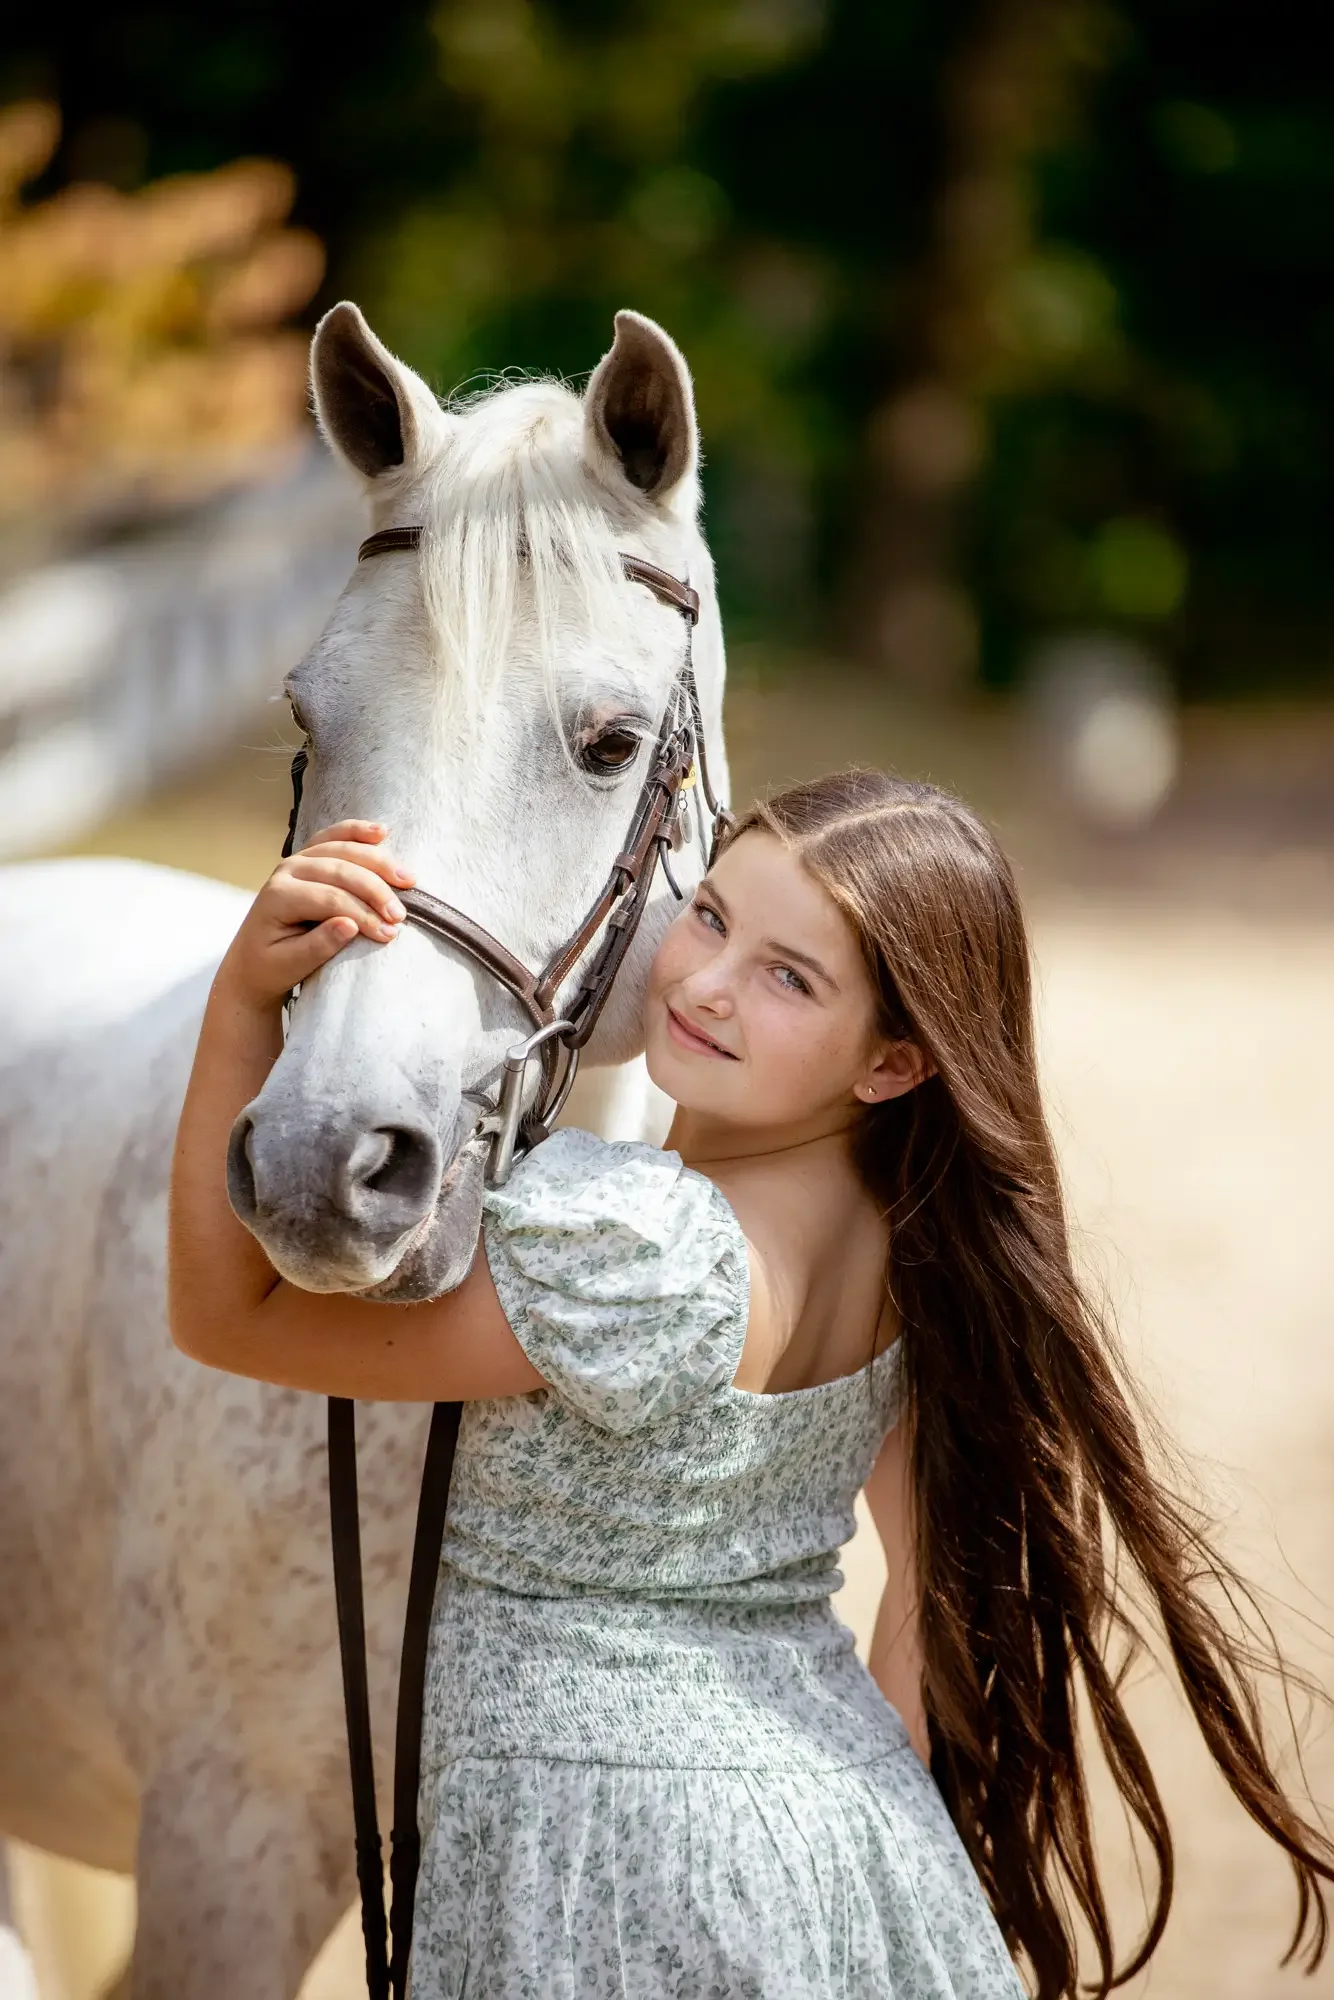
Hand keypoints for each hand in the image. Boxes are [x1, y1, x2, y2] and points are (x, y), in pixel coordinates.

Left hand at [216, 821, 415, 1012]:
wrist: (252, 962)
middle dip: (376, 890)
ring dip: (379, 862)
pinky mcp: (308, 858)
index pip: (330, 899)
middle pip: (340, 870)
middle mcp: (286, 871)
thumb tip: (350, 926)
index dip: (363, 914)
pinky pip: (335, 838)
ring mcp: (297, 860)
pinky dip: (358, 833)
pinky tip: (381, 832)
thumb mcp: (291, 965)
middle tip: (401, 915)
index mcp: (278, 896)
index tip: (389, 935)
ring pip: (343, 850)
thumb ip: (318, 946)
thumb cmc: (271, 966)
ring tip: (408, 879)